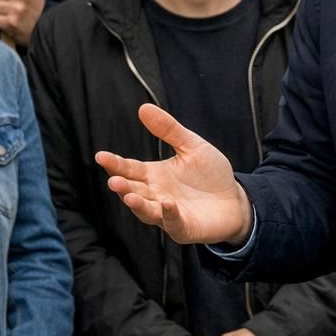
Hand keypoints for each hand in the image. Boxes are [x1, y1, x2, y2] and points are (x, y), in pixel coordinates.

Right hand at [96, 104, 252, 245]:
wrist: (235, 199)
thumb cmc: (210, 174)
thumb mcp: (191, 146)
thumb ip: (169, 129)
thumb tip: (143, 108)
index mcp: (154, 175)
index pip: (130, 169)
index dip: (115, 164)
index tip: (101, 156)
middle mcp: (156, 195)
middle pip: (133, 191)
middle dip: (122, 187)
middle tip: (114, 180)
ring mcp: (168, 214)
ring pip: (147, 211)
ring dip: (138, 204)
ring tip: (129, 196)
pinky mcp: (184, 228)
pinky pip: (173, 223)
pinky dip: (170, 215)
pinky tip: (168, 204)